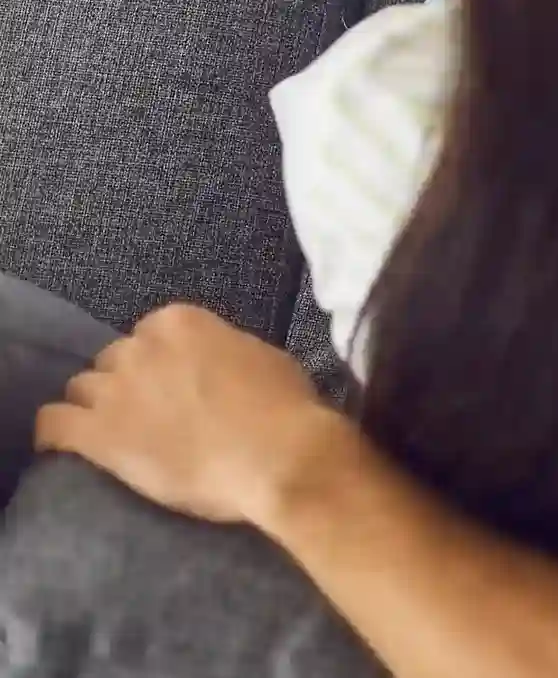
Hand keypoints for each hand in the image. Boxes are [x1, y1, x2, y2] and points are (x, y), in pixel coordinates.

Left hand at [34, 303, 344, 527]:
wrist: (277, 457)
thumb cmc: (285, 407)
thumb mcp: (260, 357)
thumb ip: (222, 351)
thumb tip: (209, 365)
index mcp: (180, 322)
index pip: (146, 334)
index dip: (158, 363)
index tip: (173, 385)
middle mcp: (139, 348)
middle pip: (111, 361)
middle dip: (126, 384)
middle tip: (150, 414)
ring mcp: (116, 391)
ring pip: (80, 390)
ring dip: (96, 409)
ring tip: (118, 435)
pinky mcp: (98, 436)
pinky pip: (51, 425)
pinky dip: (56, 434)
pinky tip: (72, 446)